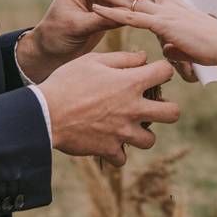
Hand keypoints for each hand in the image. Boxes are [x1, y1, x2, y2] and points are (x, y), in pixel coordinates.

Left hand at [17, 0, 148, 81]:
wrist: (51, 50)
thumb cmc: (56, 36)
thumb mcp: (77, 27)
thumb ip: (100, 19)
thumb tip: (127, 16)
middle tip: (148, 1)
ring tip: (151, 8)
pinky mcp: (107, 7)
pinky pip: (125, 2)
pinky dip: (135, 6)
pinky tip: (146, 15)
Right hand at [38, 51, 179, 165]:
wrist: (44, 113)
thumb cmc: (67, 82)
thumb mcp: (92, 61)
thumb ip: (121, 58)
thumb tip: (142, 57)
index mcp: (130, 83)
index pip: (165, 72)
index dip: (162, 70)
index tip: (153, 73)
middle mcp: (133, 109)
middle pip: (172, 113)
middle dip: (167, 109)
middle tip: (152, 107)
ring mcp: (122, 132)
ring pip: (150, 140)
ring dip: (142, 134)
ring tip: (128, 127)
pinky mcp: (108, 149)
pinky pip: (122, 158)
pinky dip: (116, 152)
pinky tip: (107, 142)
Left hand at [90, 0, 216, 68]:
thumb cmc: (216, 49)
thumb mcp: (191, 46)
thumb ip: (177, 47)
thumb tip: (168, 50)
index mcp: (179, 8)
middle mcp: (170, 6)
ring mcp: (165, 14)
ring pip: (132, 1)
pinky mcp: (162, 25)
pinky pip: (131, 17)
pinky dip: (113, 14)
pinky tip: (98, 9)